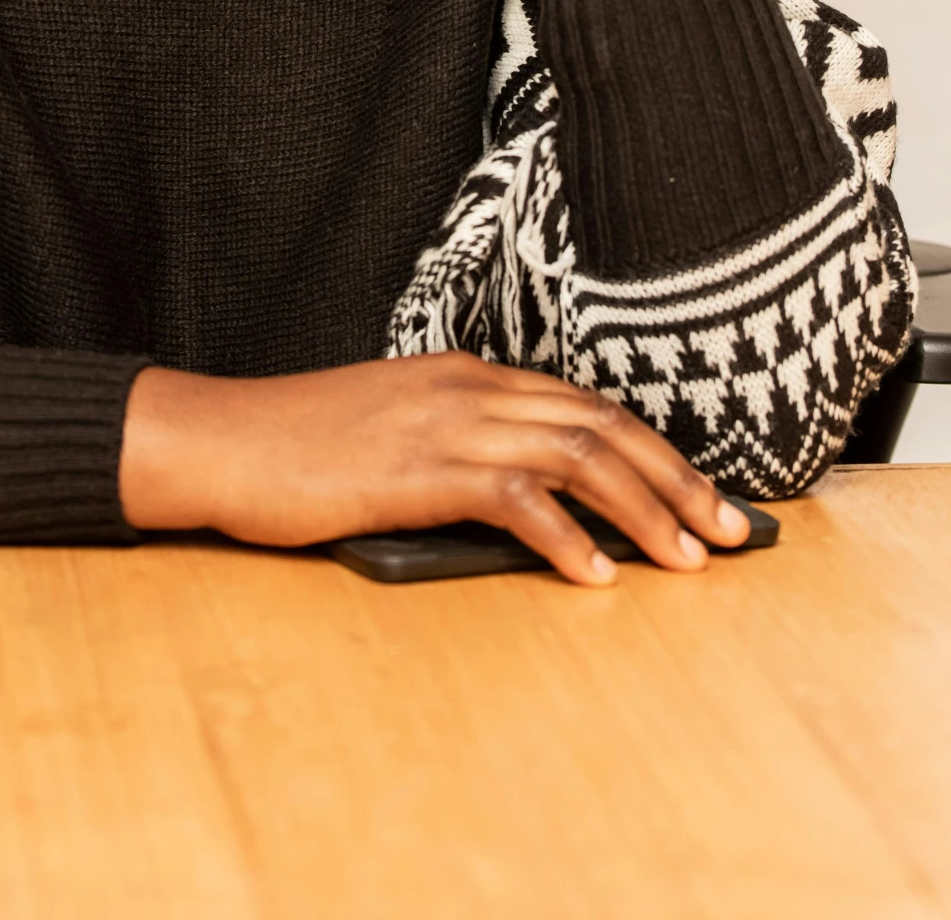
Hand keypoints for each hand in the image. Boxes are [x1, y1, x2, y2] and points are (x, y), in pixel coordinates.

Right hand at [120, 353, 751, 586]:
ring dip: (643, 509)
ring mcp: (443, 423)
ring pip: (576, 454)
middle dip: (677, 477)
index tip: (704, 495)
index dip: (656, 449)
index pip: (585, 404)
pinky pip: (514, 496)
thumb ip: (458, 453)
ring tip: (687, 559)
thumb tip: (530, 512)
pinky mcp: (415, 467)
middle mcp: (467, 388)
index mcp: (464, 375)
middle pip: (601, 423)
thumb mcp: (391, 435)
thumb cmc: (295, 449)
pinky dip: (564, 535)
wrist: (219, 439)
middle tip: (731, 530)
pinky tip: (593, 574)